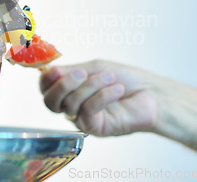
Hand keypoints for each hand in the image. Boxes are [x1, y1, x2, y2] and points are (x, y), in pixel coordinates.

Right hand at [40, 60, 159, 136]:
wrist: (151, 93)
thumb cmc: (125, 79)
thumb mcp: (95, 68)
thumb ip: (71, 71)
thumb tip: (47, 70)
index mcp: (69, 90)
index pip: (45, 88)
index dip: (46, 79)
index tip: (55, 69)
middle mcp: (72, 106)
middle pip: (50, 102)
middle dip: (63, 85)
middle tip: (82, 73)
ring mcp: (82, 119)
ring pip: (71, 104)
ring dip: (91, 86)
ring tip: (109, 78)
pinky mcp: (95, 128)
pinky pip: (89, 111)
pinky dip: (103, 96)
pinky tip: (117, 90)